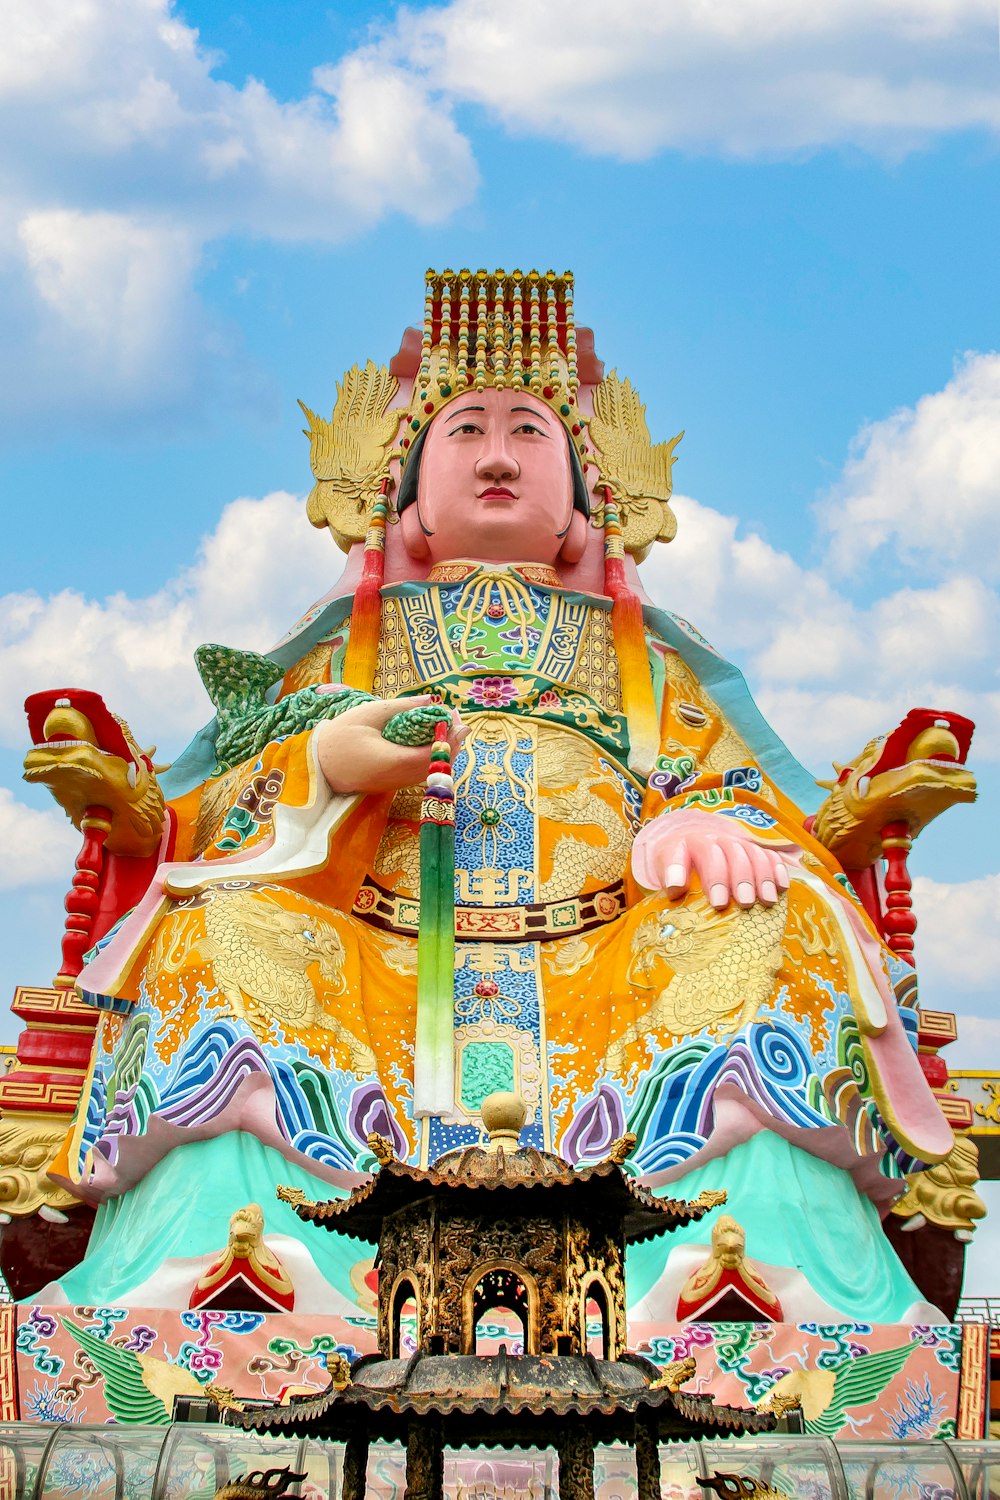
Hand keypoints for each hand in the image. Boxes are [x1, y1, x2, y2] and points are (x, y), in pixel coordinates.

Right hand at [315, 695, 466, 795]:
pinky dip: (430, 757)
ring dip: (443, 750)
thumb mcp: (370, 714)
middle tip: (456, 719)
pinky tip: (429, 739)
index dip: (451, 738)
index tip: (458, 719)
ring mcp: (396, 783)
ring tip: (445, 726)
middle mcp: (400, 777)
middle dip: (452, 743)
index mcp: (395, 761)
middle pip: (439, 766)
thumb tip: (429, 700)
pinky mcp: (392, 783)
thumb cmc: (339, 737)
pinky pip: (420, 772)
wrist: (316, 765)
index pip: (435, 754)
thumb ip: (402, 707)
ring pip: (431, 771)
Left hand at [632, 807, 795, 909]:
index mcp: (688, 844)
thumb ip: (668, 876)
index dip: (708, 876)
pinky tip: (782, 888)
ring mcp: (735, 843)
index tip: (713, 902)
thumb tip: (676, 889)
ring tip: (766, 901)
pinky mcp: (753, 850)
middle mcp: (714, 839)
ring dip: (762, 877)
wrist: (686, 848)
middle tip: (745, 903)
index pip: (699, 854)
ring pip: (753, 854)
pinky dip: (777, 870)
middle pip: (731, 854)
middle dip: (740, 878)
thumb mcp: (663, 869)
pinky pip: (770, 856)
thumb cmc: (675, 868)